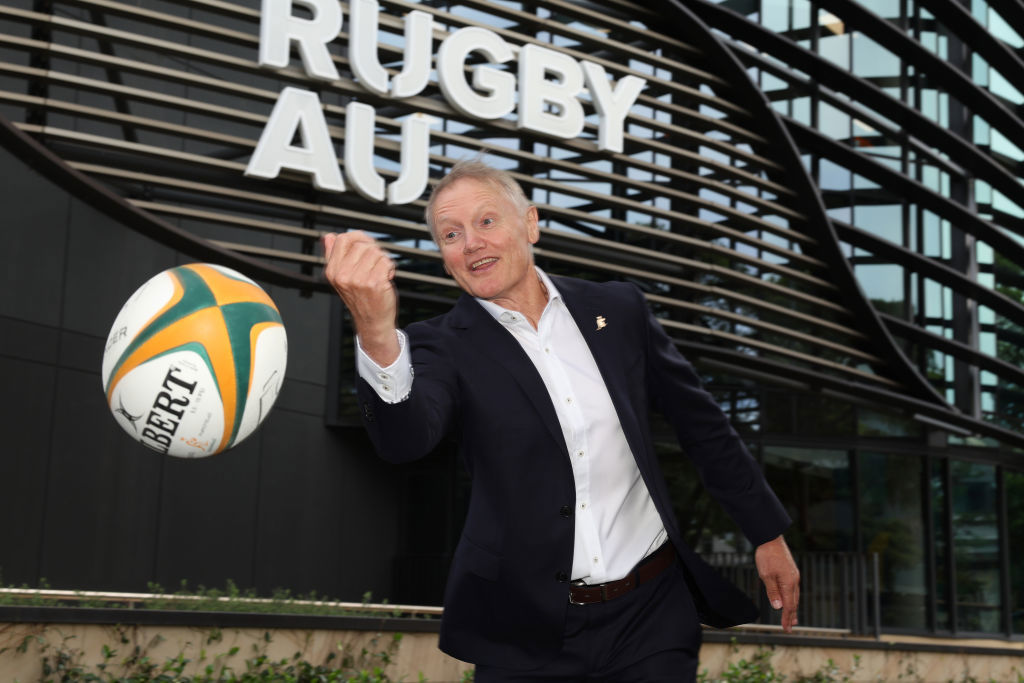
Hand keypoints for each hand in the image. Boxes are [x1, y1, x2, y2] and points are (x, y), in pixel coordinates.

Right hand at [322, 231, 399, 365]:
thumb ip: (334, 256)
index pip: (342, 239)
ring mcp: (358, 280)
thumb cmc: (361, 299)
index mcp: (332, 271)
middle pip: (362, 244)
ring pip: (376, 252)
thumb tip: (328, 236)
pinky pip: (386, 262)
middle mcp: (342, 275)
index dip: (358, 238)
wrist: (372, 322)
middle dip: (374, 251)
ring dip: (383, 260)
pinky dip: (390, 268)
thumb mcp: (341, 277)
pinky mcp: (374, 283)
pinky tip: (386, 278)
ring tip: (379, 272)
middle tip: (375, 264)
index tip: (367, 246)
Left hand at [755, 535, 799, 632]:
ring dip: (792, 607)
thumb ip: (773, 592)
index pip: (789, 605)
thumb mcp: (766, 575)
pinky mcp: (791, 571)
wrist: (771, 538)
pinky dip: (791, 597)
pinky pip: (793, 588)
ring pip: (794, 595)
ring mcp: (794, 575)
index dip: (787, 618)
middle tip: (789, 628)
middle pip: (794, 602)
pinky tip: (789, 599)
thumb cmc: (766, 556)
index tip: (786, 629)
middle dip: (791, 615)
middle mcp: (794, 580)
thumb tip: (779, 607)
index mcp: (789, 583)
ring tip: (792, 618)